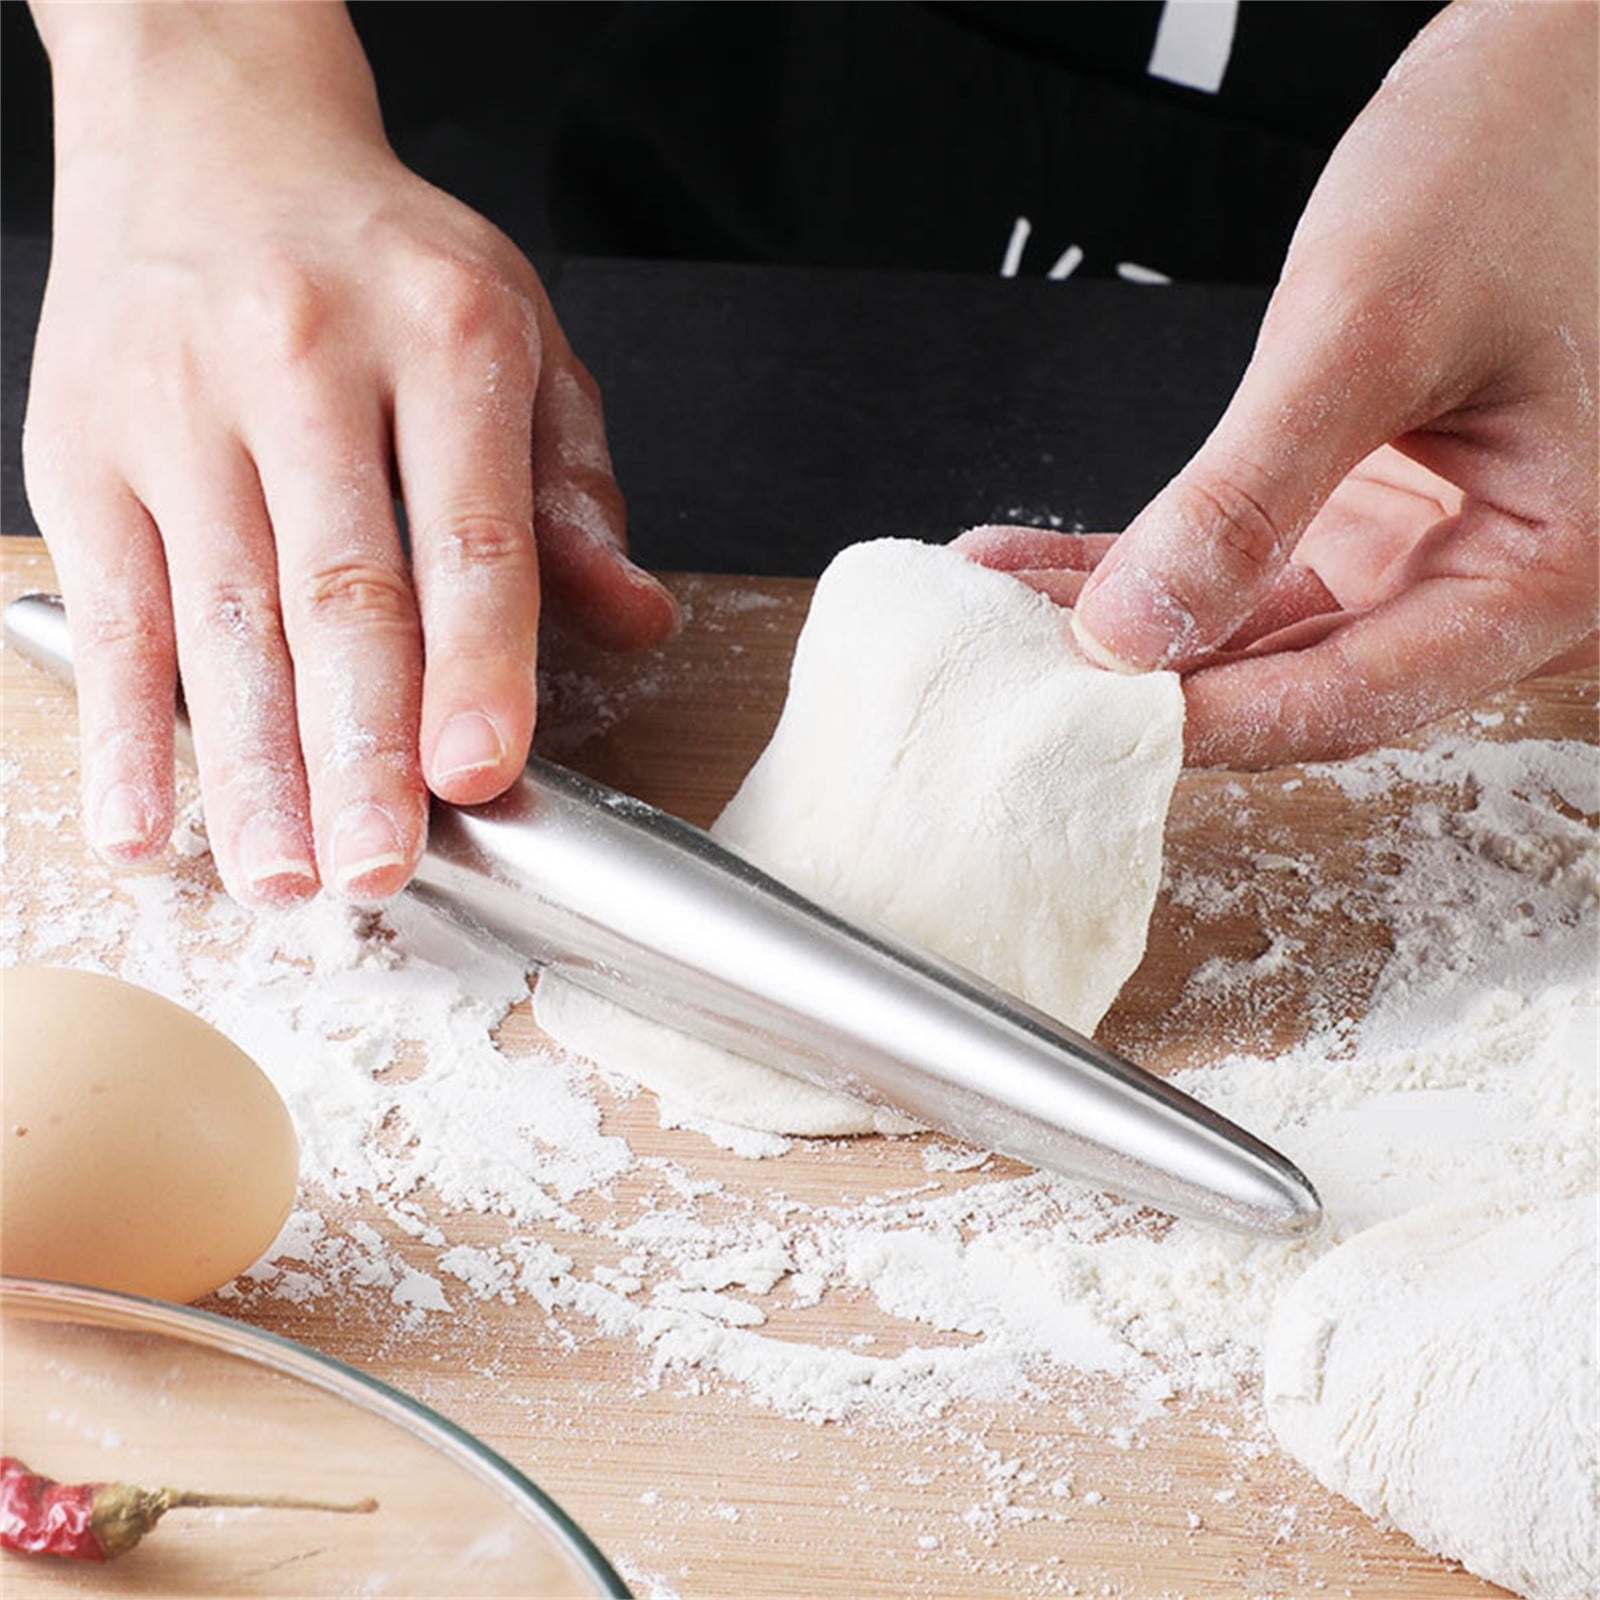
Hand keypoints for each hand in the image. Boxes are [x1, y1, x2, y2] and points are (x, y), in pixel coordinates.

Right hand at [24, 2, 677, 905]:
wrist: (212, 138)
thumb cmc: (384, 263)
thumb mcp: (521, 342)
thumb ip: (574, 494)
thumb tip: (637, 620)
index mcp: (442, 337)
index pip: (470, 530)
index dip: (479, 663)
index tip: (483, 771)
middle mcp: (303, 364)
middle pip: (337, 590)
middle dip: (357, 750)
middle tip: (380, 870)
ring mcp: (179, 408)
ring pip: (219, 618)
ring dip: (251, 769)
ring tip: (284, 878)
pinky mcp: (84, 452)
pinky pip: (110, 610)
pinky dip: (124, 730)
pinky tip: (147, 824)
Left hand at [989, 0, 1597, 768]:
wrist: (1545, 76)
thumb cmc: (1511, 163)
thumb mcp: (1366, 329)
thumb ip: (1248, 493)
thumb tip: (1132, 633)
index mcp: (1550, 568)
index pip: (1357, 695)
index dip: (1218, 722)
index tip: (1098, 732)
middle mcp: (1487, 577)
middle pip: (1293, 674)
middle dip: (1148, 679)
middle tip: (1025, 688)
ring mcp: (1414, 547)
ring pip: (1244, 622)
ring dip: (1119, 621)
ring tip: (997, 622)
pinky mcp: (1357, 509)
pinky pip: (1233, 558)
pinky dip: (1134, 560)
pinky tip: (1031, 563)